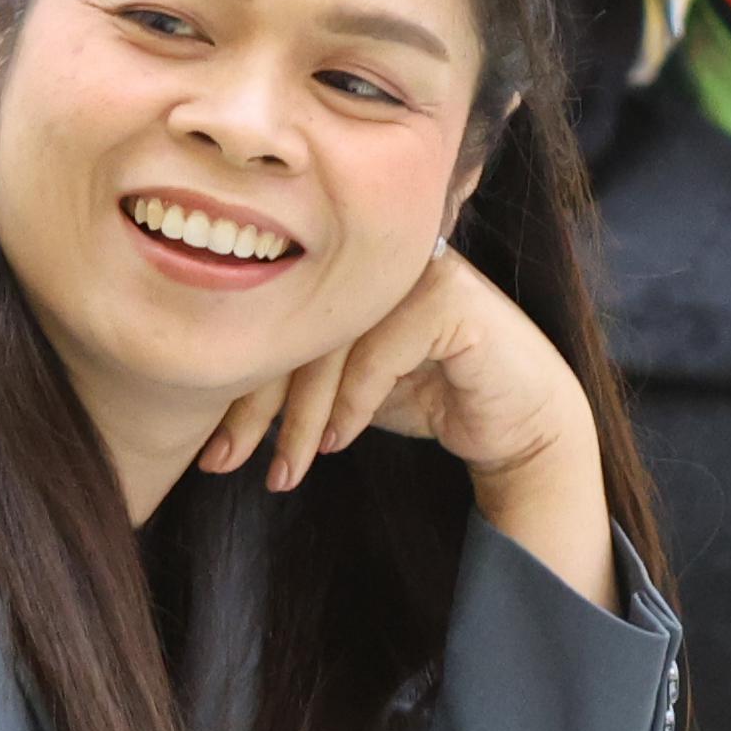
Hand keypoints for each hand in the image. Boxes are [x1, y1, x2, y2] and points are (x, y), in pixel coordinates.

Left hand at [192, 247, 612, 600]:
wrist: (520, 422)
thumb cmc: (432, 398)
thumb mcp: (348, 389)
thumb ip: (299, 377)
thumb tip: (212, 402)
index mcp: (345, 268)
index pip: (277, 318)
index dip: (238, 383)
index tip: (211, 446)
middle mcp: (377, 259)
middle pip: (295, 325)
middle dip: (255, 404)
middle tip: (224, 460)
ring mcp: (416, 270)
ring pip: (332, 342)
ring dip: (299, 417)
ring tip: (284, 471)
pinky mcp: (450, 297)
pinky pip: (378, 352)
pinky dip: (352, 404)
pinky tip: (336, 443)